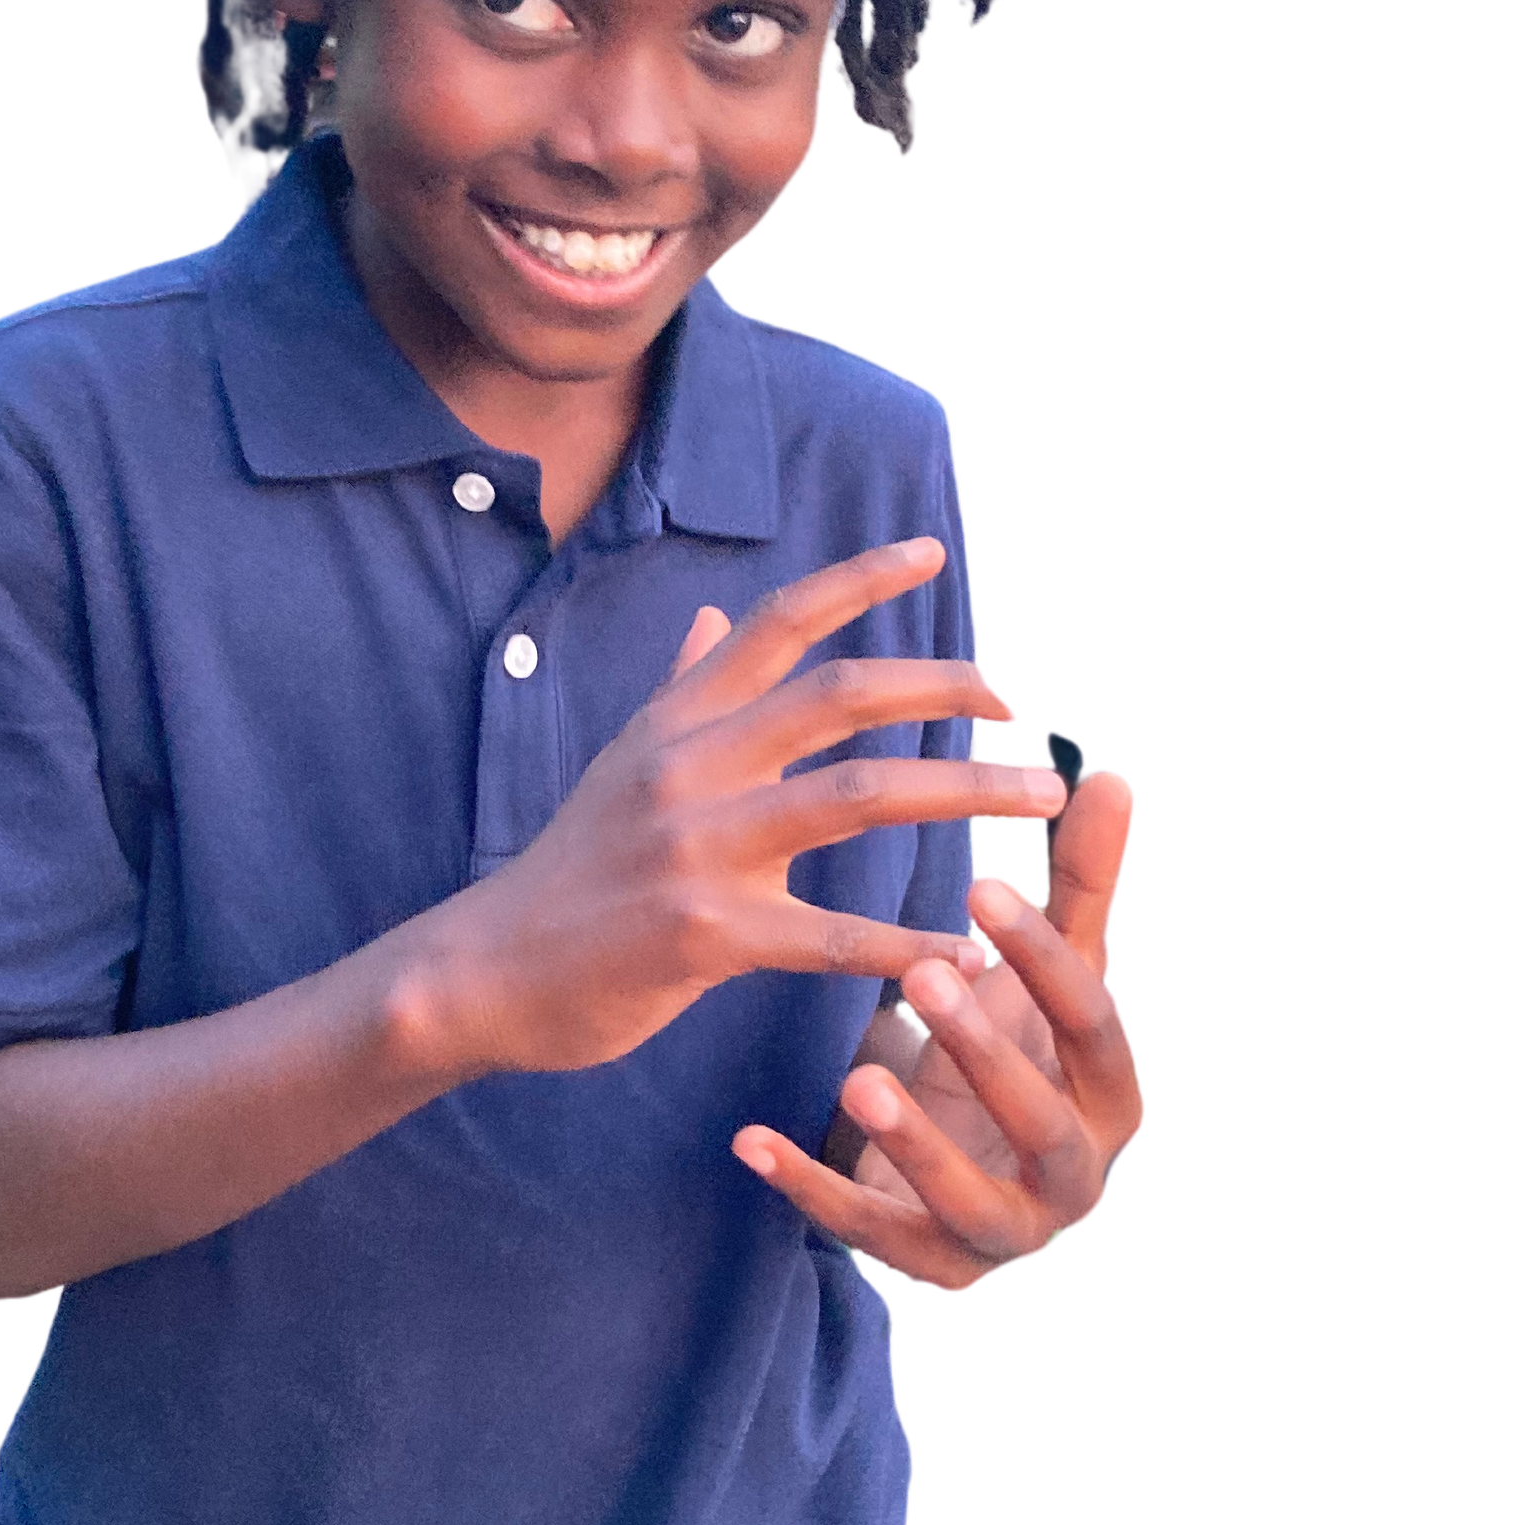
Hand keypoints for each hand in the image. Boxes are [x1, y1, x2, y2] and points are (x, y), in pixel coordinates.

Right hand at [406, 540, 1066, 1081]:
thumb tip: (705, 618)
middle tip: (1020, 706)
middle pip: (841, 694)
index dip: (858, 577)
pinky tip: (965, 950)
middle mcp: (691, 765)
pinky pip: (830, 935)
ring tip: (1039, 801)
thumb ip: (679, 689)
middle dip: (945, 688)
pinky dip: (906, 943)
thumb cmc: (569, 870)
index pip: (779, 621)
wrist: (484, 971)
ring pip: (858, 798)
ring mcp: (696, 847)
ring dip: (964, 792)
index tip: (932, 553)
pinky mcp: (703, 934)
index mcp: (679, 719)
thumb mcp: (620, 761)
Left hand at [730, 763, 1143, 1294]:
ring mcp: (1003, 1230)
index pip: (1093, 1024)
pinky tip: (752, 1141)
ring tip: (857, 1078)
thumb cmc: (1014, 1051)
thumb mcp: (1043, 977)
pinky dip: (809, 1188)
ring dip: (912, 1139)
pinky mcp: (930, 1264)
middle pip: (1041, 1120)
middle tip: (924, 978)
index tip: (982, 885)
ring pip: (968, 1199)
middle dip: (986, 1052)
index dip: (1044, 959)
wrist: (971, 1170)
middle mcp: (1074, 1173)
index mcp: (1111, 1092)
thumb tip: (1110, 777)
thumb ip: (1077, 888)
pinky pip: (868, 1234)